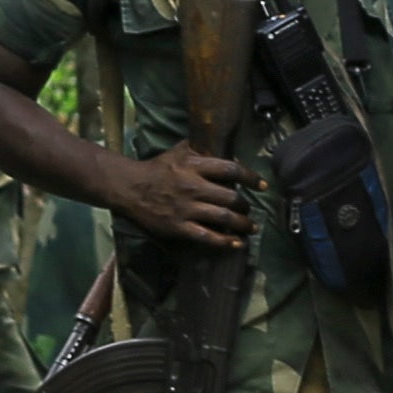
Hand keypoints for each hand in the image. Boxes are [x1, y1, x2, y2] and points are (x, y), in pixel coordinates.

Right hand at [113, 143, 249, 249]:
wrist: (130, 188)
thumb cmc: (157, 168)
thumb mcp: (179, 151)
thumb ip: (202, 149)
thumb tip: (227, 149)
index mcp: (195, 166)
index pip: (230, 169)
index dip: (250, 177)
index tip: (262, 185)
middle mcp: (193, 187)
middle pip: (231, 197)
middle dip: (245, 206)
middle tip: (249, 209)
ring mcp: (186, 209)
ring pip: (223, 218)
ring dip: (242, 224)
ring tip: (251, 227)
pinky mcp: (179, 227)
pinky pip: (207, 236)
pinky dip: (224, 241)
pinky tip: (236, 243)